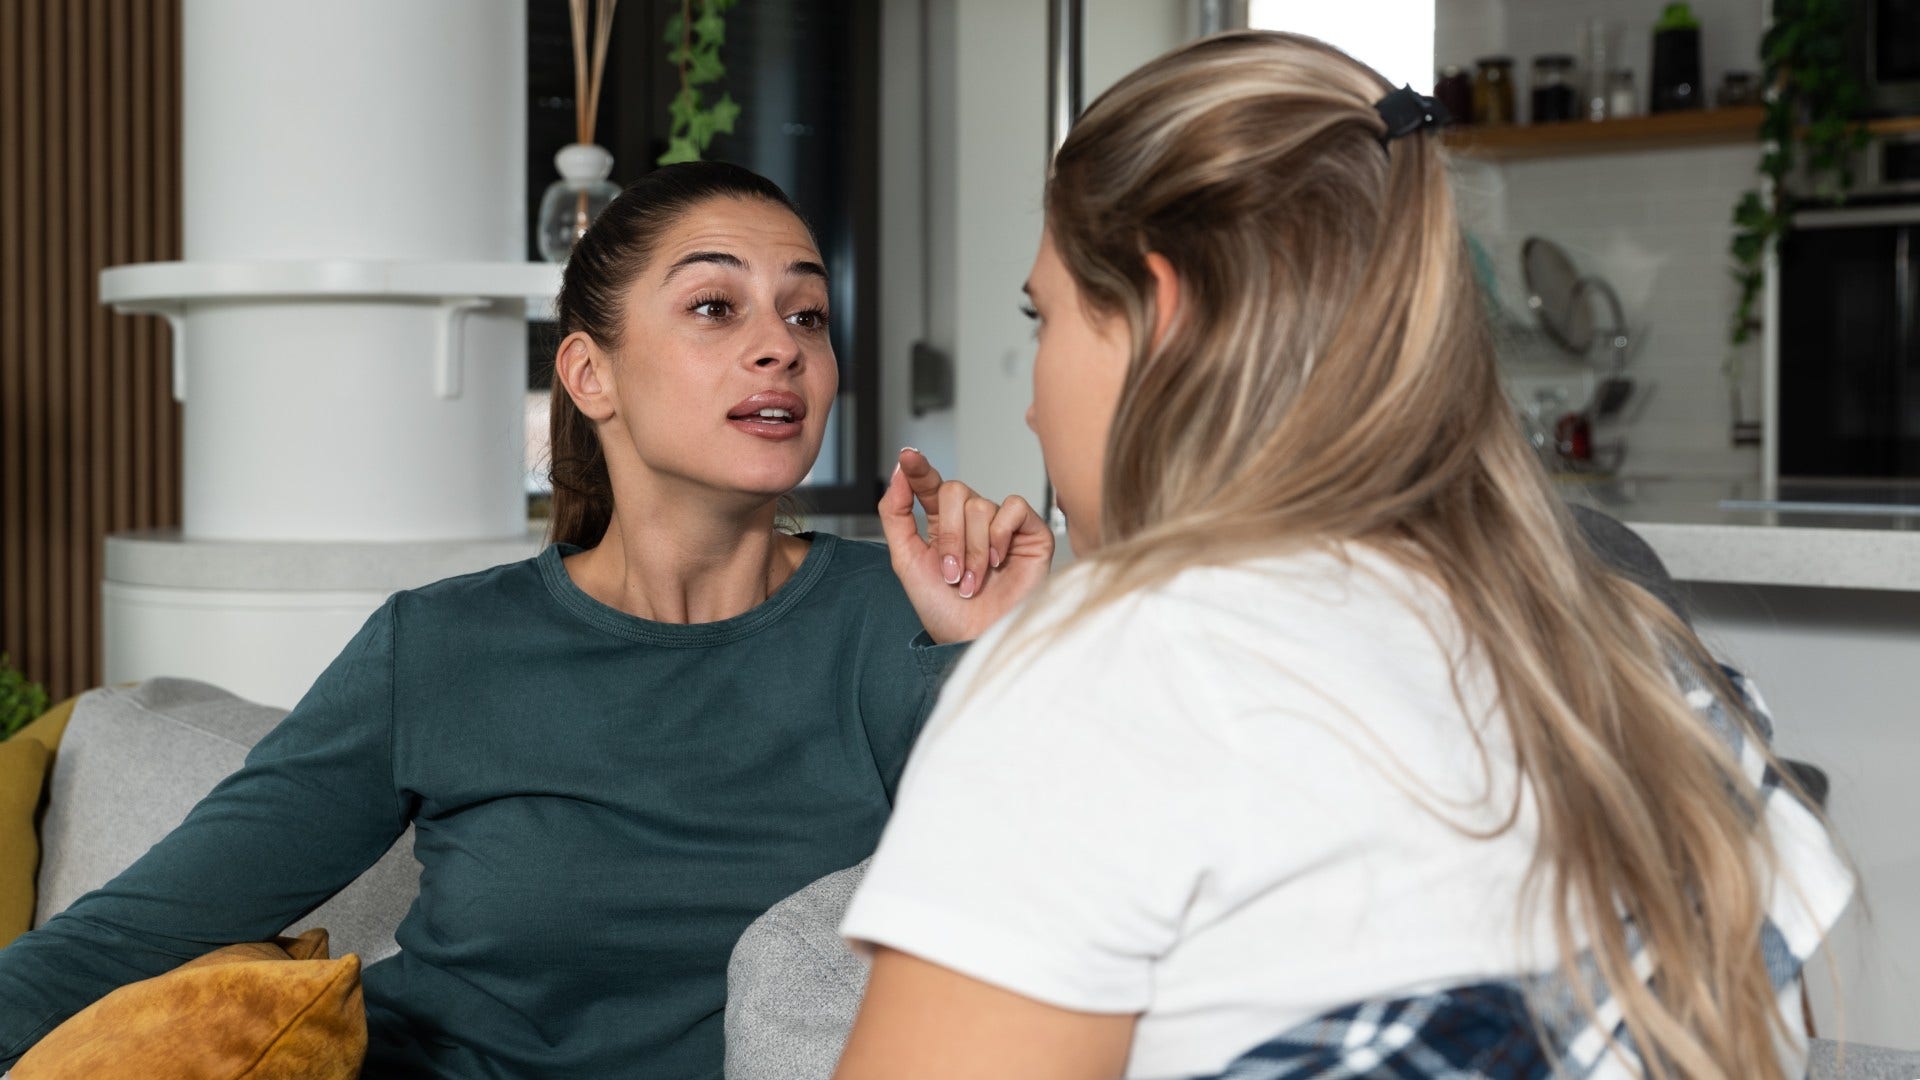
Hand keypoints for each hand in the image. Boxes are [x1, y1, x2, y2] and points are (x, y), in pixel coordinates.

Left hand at [877, 449, 1053, 644]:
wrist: (975, 640)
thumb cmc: (944, 610)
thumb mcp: (906, 561)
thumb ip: (895, 515)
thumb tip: (899, 474)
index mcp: (941, 523)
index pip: (930, 484)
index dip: (920, 468)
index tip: (908, 456)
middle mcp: (971, 520)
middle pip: (956, 491)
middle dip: (949, 536)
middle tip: (951, 575)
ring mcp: (1002, 525)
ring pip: (981, 506)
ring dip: (973, 551)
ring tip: (973, 582)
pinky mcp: (1030, 532)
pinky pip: (1014, 507)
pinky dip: (1001, 536)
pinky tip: (1000, 563)